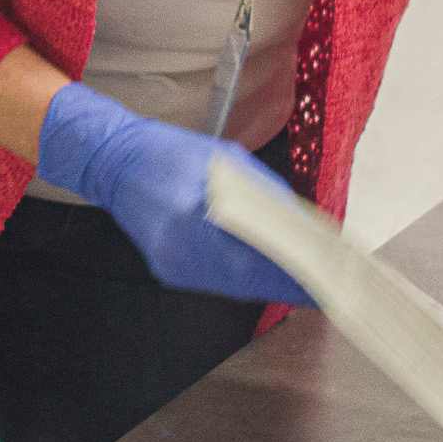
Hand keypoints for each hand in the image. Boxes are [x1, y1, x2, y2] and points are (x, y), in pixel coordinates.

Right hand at [33, 83, 310, 305]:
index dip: (293, 271)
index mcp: (192, 216)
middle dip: (289, 284)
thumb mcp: (227, 162)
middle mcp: (178, 249)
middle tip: (327, 287)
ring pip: (234, 287)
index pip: (255, 256)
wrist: (115, 162)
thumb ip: (264, 197)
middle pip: (246, 280)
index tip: (326, 276)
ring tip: (309, 286)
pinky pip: (217, 282)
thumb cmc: (171, 153)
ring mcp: (171, 265)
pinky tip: (270, 277)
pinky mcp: (168, 270)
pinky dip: (247, 281)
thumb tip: (304, 228)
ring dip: (272, 287)